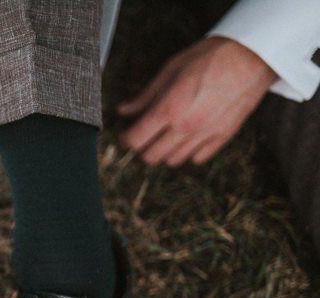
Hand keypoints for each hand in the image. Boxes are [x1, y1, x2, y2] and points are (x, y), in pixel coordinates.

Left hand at [119, 37, 276, 165]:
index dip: (126, 138)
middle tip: (146, 134)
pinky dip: (189, 152)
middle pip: (151, 157)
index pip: (136, 140)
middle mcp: (186, 127)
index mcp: (169, 109)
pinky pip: (197, 159)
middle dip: (143, 148)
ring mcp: (206, 134)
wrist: (253, 56)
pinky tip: (189, 137)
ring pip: (173, 161)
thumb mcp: (171, 70)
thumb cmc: (210, 57)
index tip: (127, 133)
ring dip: (165, 151)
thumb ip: (145, 96)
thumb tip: (124, 110)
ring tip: (167, 135)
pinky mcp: (223, 137)